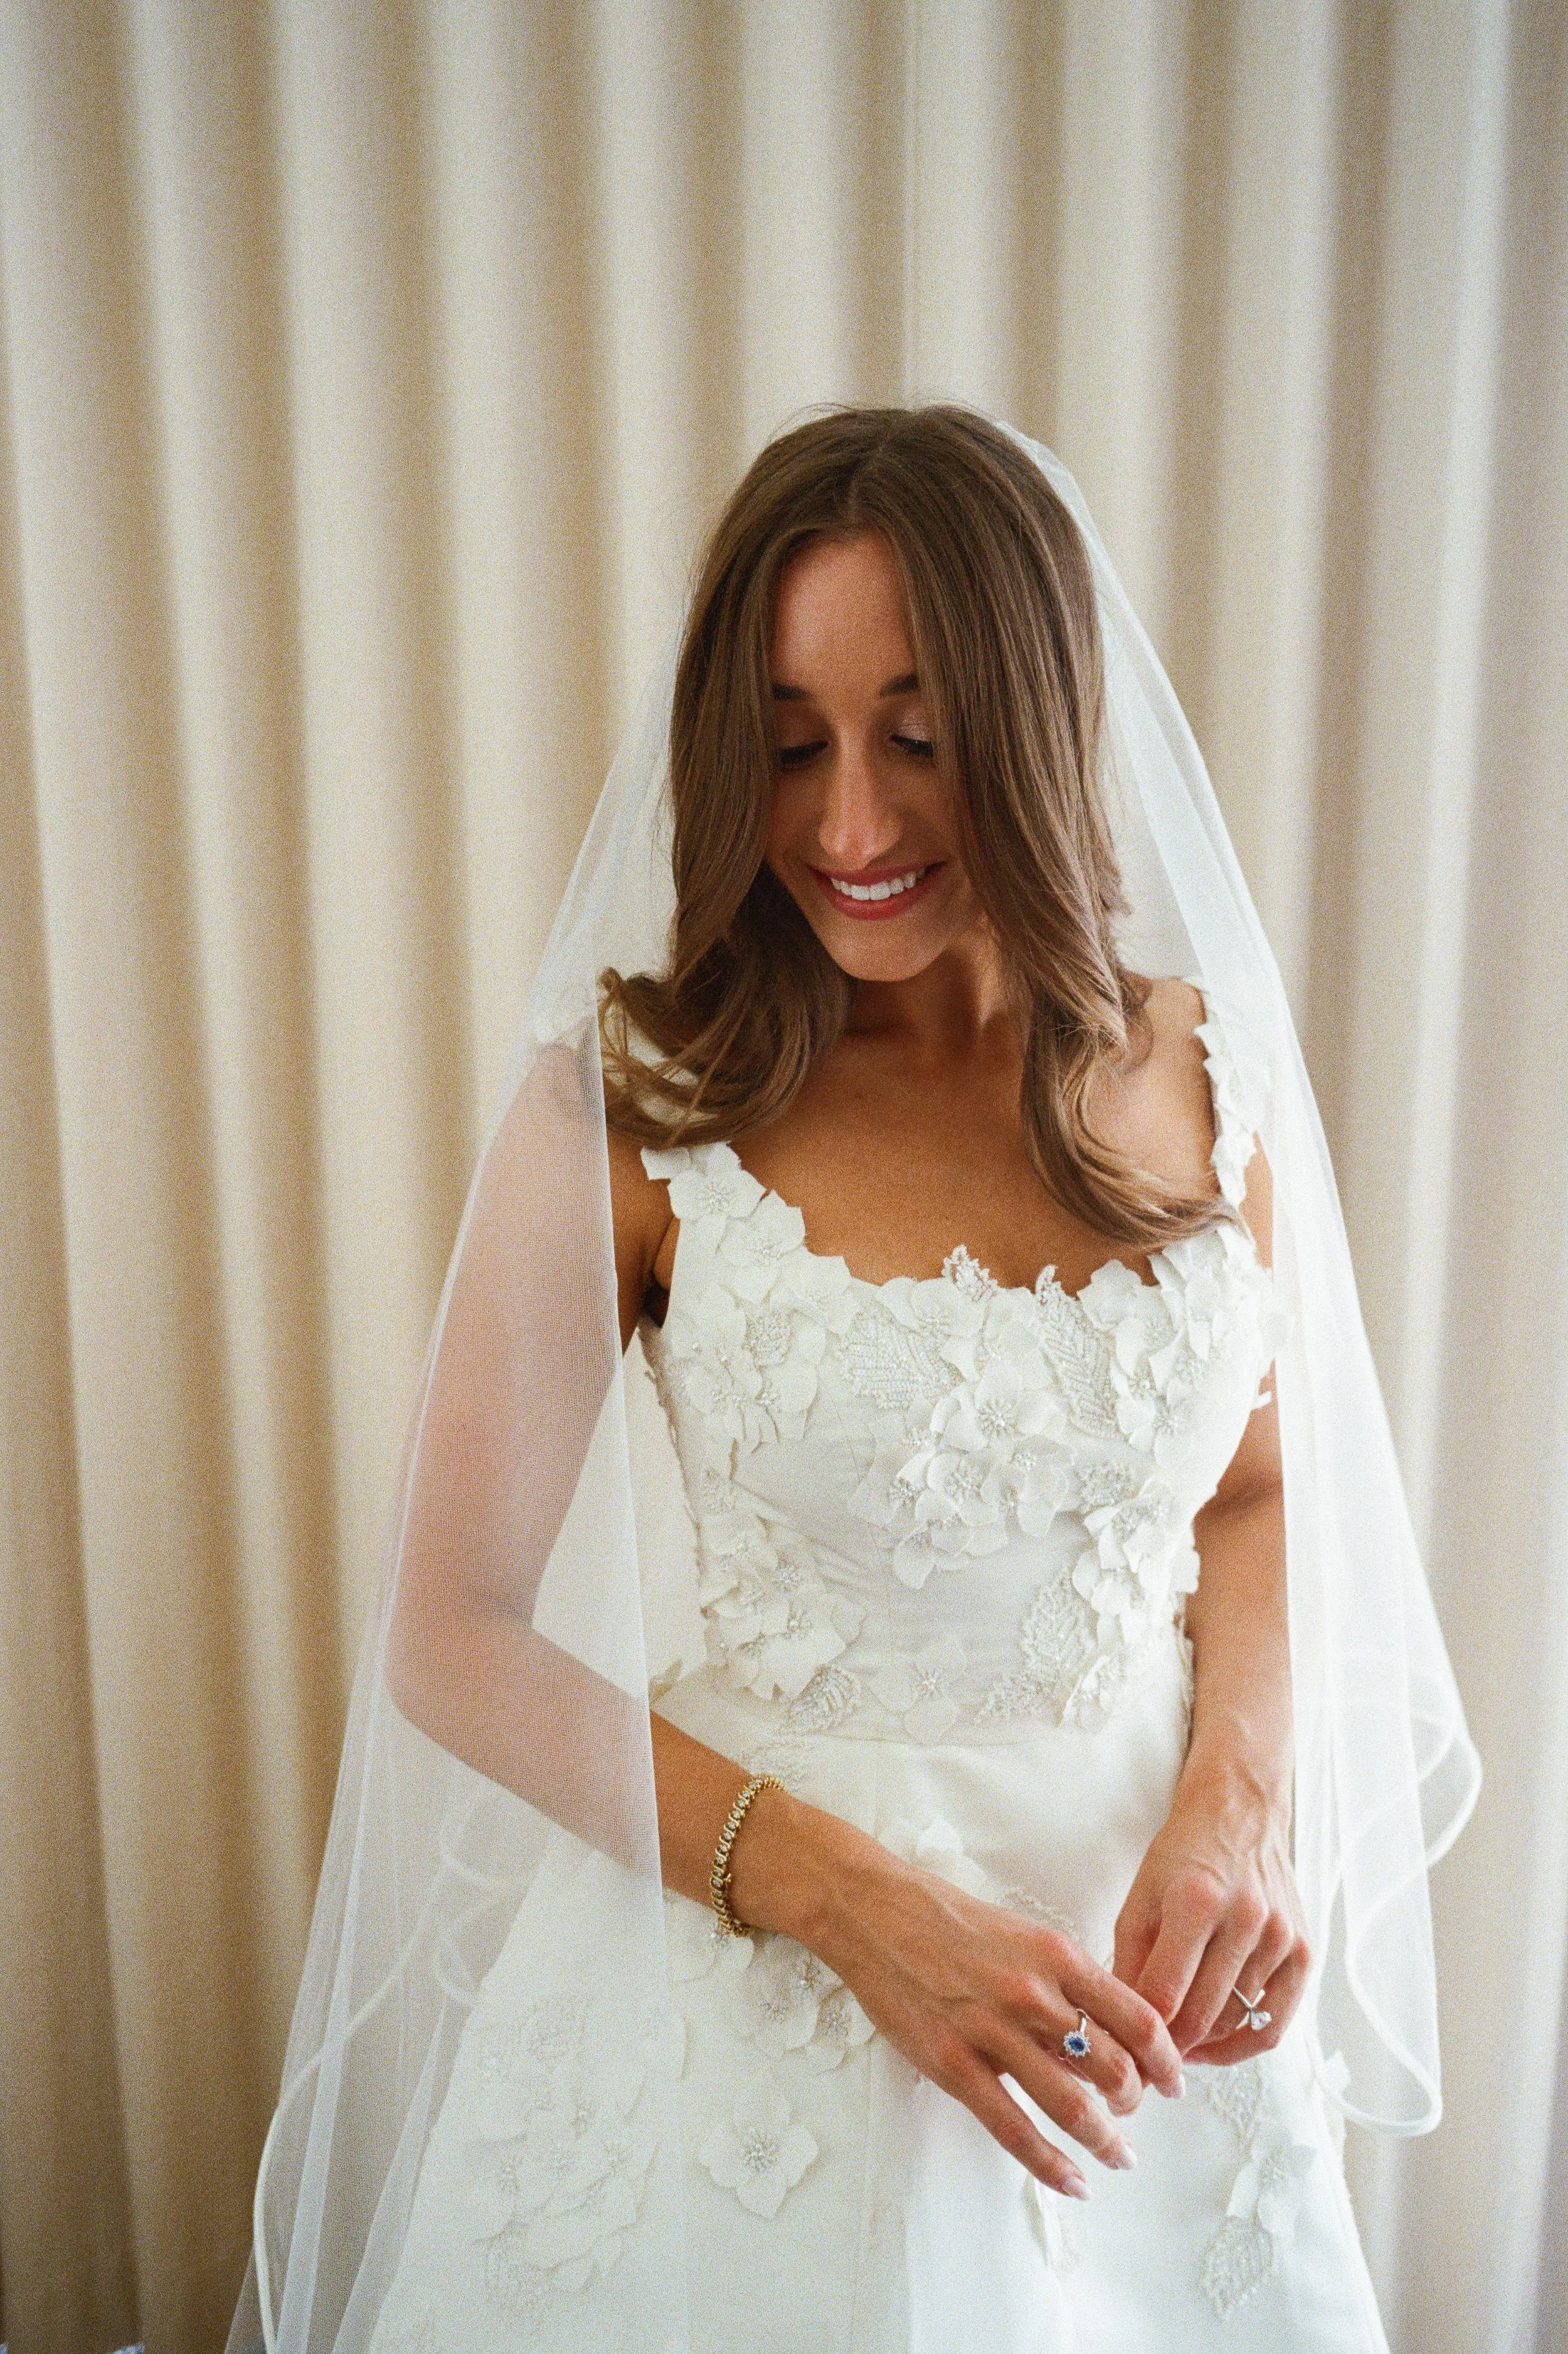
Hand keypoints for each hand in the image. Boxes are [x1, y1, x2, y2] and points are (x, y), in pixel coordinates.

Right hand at [778, 1816, 1185, 2198]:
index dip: (1166, 2059)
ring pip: (1072, 2106)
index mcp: (1057, 1956)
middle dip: (1135, 2103)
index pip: (1138, 2017)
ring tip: (1117, 2157)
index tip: (1175, 2081)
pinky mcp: (953, 2064)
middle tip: (1132, 2115)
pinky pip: (1013, 2129)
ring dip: (1105, 2142)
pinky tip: (1072, 2181)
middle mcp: (1034, 1993)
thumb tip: (1103, 2034)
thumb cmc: (950, 1921)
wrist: (876, 1912)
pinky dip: (1050, 2165)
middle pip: (1115, 2067)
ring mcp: (992, 2031)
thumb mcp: (1023, 1935)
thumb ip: (1064, 1981)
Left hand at [1112, 1754, 1309, 2065]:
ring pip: (1235, 2023)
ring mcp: (1280, 1936)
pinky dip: (1243, 2046)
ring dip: (1202, 2046)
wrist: (1241, 1815)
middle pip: (1201, 2015)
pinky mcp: (1304, 1952)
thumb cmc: (1183, 1854)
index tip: (1125, 2054)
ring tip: (1177, 2047)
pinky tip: (1216, 2046)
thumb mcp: (1140, 1896)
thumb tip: (1123, 2024)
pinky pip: (1276, 2024)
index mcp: (1195, 1899)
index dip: (1140, 2034)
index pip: (1164, 1993)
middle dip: (1169, 2049)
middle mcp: (1245, 1918)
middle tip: (1148, 2064)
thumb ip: (1128, 1959)